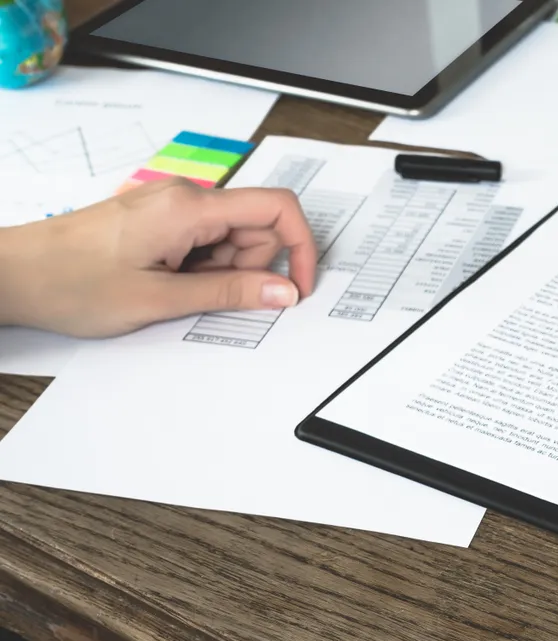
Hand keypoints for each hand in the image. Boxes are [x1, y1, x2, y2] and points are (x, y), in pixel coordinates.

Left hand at [0, 178, 315, 337]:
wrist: (14, 273)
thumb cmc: (70, 282)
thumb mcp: (160, 298)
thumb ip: (230, 293)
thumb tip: (283, 291)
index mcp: (190, 207)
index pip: (277, 208)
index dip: (301, 246)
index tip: (298, 285)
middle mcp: (186, 197)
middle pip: (256, 228)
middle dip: (249, 269)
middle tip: (202, 294)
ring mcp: (172, 207)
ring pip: (231, 239)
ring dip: (220, 272)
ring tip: (171, 290)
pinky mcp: (161, 219)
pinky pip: (205, 242)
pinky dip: (200, 268)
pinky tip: (165, 283)